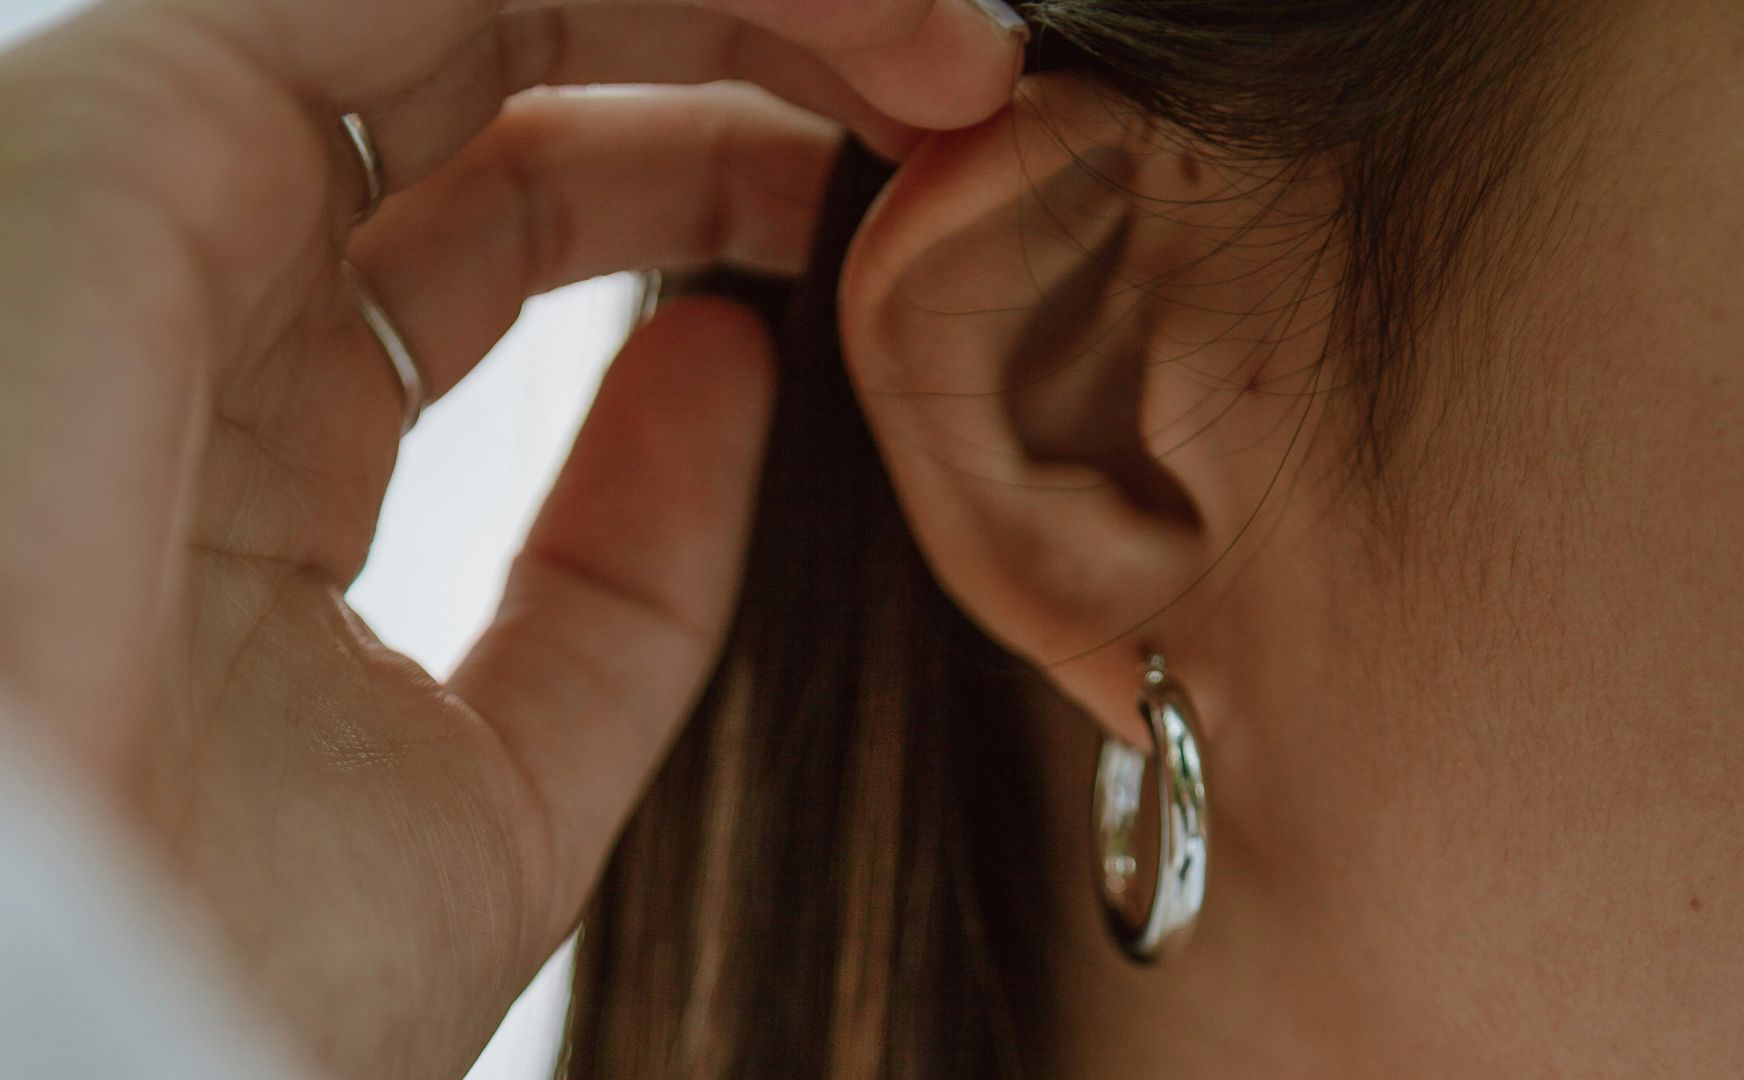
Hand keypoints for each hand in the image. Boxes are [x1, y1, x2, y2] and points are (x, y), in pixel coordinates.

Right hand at [0, 0, 1023, 1074]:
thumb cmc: (234, 971)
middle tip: (962, 93)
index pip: (502, 215)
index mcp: (263, 433)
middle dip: (746, 50)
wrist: (72, 1065)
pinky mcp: (101, 142)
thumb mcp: (509, 774)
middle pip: (498, 72)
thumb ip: (624, 570)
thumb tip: (728, 362)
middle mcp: (192, 293)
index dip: (707, 174)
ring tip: (947, 56)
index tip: (894, 201)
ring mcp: (134, 205)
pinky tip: (840, 27)